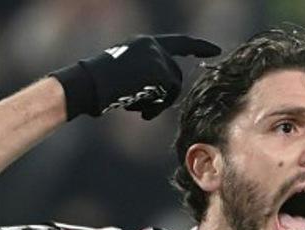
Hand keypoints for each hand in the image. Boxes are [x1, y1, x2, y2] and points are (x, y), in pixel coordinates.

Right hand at [50, 34, 220, 120]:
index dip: (198, 46)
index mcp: (144, 42)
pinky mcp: (159, 71)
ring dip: (159, 104)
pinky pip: (168, 95)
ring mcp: (157, 57)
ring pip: (174, 87)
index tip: (216, 50)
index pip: (179, 43)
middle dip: (166, 96)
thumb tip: (163, 92)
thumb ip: (146, 74)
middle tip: (147, 111)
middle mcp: (152, 45)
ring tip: (139, 109)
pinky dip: (156, 108)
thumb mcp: (125, 72)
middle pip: (176, 75)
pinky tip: (140, 111)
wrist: (89, 85)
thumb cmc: (99, 85)